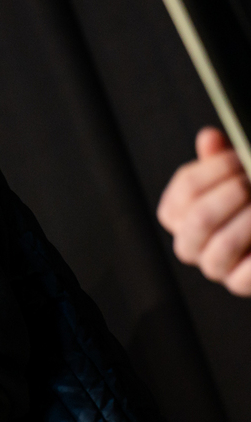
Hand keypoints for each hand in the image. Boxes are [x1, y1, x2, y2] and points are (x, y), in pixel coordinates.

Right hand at [157, 128, 250, 294]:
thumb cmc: (247, 202)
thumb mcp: (234, 177)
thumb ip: (220, 159)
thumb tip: (209, 137)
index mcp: (178, 215)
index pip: (186, 189)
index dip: (215, 170)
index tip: (239, 159)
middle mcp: (188, 243)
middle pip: (199, 218)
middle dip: (234, 195)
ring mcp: (213, 266)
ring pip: (223, 245)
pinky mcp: (238, 284)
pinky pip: (244, 277)